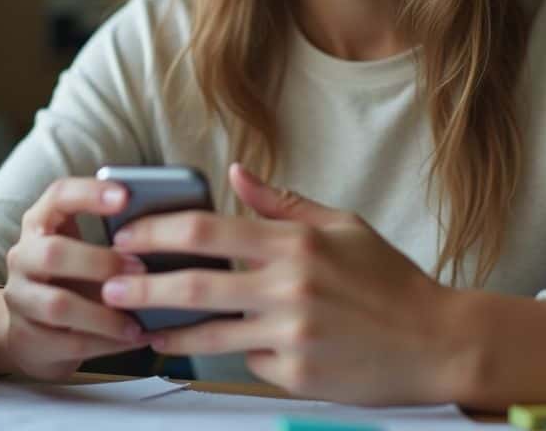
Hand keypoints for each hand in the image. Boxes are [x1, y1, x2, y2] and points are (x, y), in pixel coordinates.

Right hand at [1, 177, 151, 379]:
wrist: (35, 332)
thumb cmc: (75, 280)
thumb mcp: (88, 252)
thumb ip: (117, 239)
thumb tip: (171, 233)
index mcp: (42, 223)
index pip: (58, 196)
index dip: (90, 193)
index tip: (126, 196)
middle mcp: (23, 256)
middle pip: (53, 252)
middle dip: (101, 262)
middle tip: (141, 271)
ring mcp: (20, 298)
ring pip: (58, 305)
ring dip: (106, 314)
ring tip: (139, 321)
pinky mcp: (26, 338)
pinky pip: (69, 342)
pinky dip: (107, 343)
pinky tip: (134, 339)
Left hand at [98, 164, 475, 404]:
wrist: (437, 342)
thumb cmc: (389, 281)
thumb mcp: (343, 227)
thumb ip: (283, 203)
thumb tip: (234, 173)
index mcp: (296, 243)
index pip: (208, 230)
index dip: (157, 231)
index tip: (127, 234)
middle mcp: (289, 287)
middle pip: (194, 284)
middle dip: (141, 285)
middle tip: (108, 285)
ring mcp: (291, 333)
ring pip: (208, 333)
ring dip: (166, 330)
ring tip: (139, 326)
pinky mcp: (296, 373)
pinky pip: (245, 361)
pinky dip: (225, 353)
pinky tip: (206, 348)